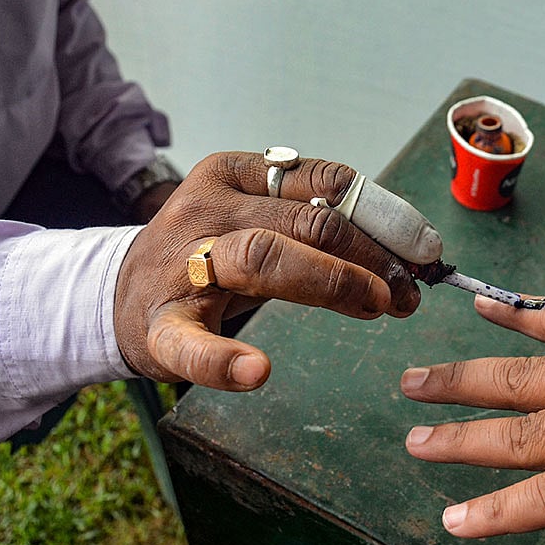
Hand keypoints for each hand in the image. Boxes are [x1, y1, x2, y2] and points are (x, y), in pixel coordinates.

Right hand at [114, 151, 430, 390]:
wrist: (121, 294)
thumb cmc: (212, 253)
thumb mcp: (263, 219)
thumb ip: (323, 223)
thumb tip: (409, 247)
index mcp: (238, 174)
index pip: (328, 181)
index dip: (386, 215)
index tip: (423, 250)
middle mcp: (209, 208)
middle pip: (309, 220)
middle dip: (373, 255)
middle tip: (410, 291)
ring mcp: (181, 265)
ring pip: (264, 256)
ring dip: (332, 282)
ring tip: (377, 306)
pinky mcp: (159, 326)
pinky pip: (191, 344)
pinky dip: (223, 360)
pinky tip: (257, 371)